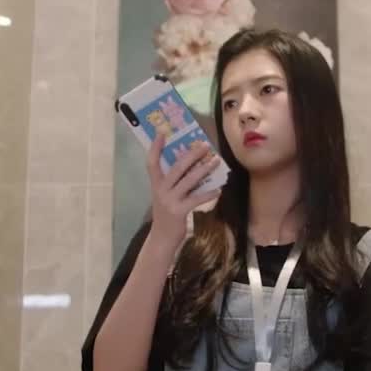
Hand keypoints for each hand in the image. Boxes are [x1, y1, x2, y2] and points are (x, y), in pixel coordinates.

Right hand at [144, 133, 222, 253]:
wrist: (162, 238)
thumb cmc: (166, 215)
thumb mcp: (165, 197)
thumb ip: (173, 183)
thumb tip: (193, 167)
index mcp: (156, 185)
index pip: (152, 163)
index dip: (155, 148)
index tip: (161, 133)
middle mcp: (161, 190)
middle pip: (177, 167)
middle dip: (191, 154)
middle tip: (205, 145)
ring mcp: (170, 200)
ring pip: (189, 180)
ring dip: (204, 169)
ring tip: (216, 161)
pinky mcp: (179, 211)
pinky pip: (197, 199)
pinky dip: (208, 193)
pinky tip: (218, 189)